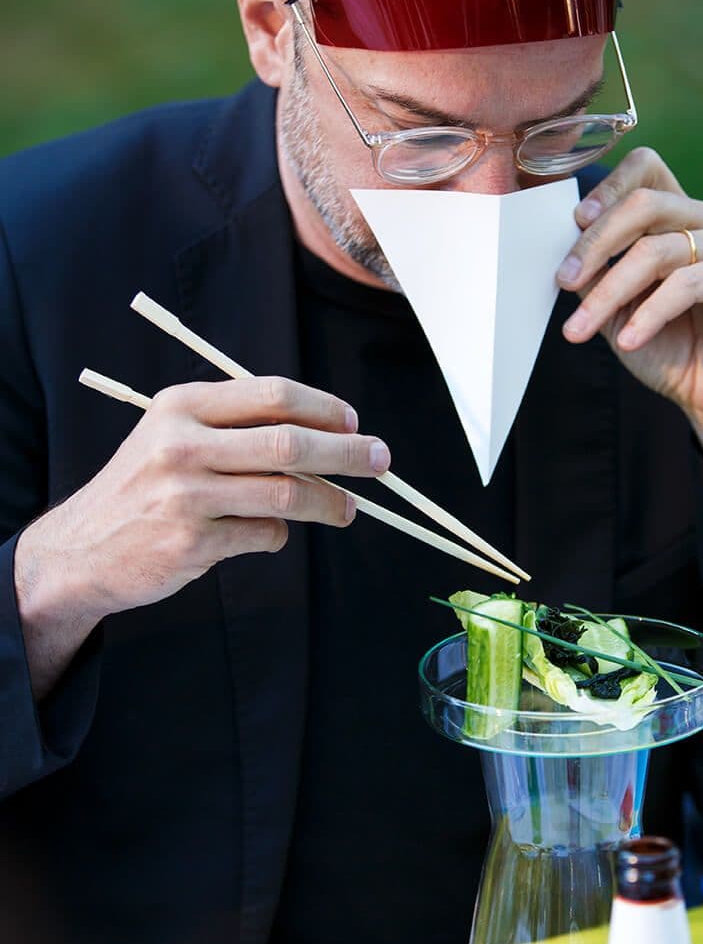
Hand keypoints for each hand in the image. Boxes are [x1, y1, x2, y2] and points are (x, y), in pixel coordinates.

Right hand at [15, 378, 389, 695]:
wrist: (81, 549)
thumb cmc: (145, 486)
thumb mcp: (174, 437)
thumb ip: (238, 428)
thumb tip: (327, 435)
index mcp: (182, 406)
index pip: (273, 395)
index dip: (323, 409)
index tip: (353, 423)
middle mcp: (182, 445)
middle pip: (290, 443)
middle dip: (347, 453)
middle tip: (381, 460)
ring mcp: (187, 496)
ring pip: (286, 494)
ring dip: (330, 503)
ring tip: (349, 508)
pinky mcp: (193, 542)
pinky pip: (265, 535)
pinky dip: (279, 535)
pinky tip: (271, 534)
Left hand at [557, 147, 702, 478]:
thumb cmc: (666, 347)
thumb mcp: (617, 305)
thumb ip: (596, 270)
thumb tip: (562, 242)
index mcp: (680, 214)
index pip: (646, 168)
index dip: (609, 187)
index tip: (575, 222)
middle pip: (643, 205)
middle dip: (595, 245)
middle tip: (563, 282)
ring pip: (655, 250)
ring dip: (609, 292)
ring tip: (580, 329)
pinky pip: (684, 284)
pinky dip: (648, 314)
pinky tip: (628, 341)